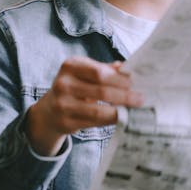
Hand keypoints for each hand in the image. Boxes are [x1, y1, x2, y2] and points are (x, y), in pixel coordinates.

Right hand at [25, 57, 142, 156]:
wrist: (49, 112)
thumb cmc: (74, 88)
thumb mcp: (84, 74)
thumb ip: (105, 70)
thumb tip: (128, 69)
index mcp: (70, 66)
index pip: (99, 72)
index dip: (119, 78)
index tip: (136, 82)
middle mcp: (63, 84)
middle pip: (101, 90)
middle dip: (124, 95)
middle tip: (141, 98)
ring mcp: (62, 105)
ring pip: (98, 110)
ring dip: (120, 111)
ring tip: (134, 109)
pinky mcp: (66, 122)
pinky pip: (94, 123)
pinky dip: (110, 121)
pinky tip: (122, 118)